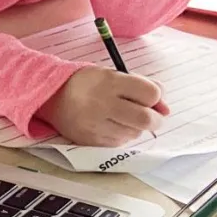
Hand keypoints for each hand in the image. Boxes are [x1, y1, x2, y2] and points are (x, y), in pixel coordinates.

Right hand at [38, 66, 169, 147]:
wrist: (51, 96)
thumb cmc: (88, 83)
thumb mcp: (113, 75)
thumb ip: (142, 86)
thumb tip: (166, 108)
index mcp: (110, 82)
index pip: (150, 93)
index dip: (155, 96)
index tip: (149, 97)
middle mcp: (103, 103)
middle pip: (146, 119)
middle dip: (155, 119)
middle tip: (151, 116)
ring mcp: (95, 124)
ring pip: (134, 133)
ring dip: (135, 127)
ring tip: (121, 117)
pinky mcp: (91, 140)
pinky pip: (119, 142)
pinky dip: (121, 135)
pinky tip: (109, 125)